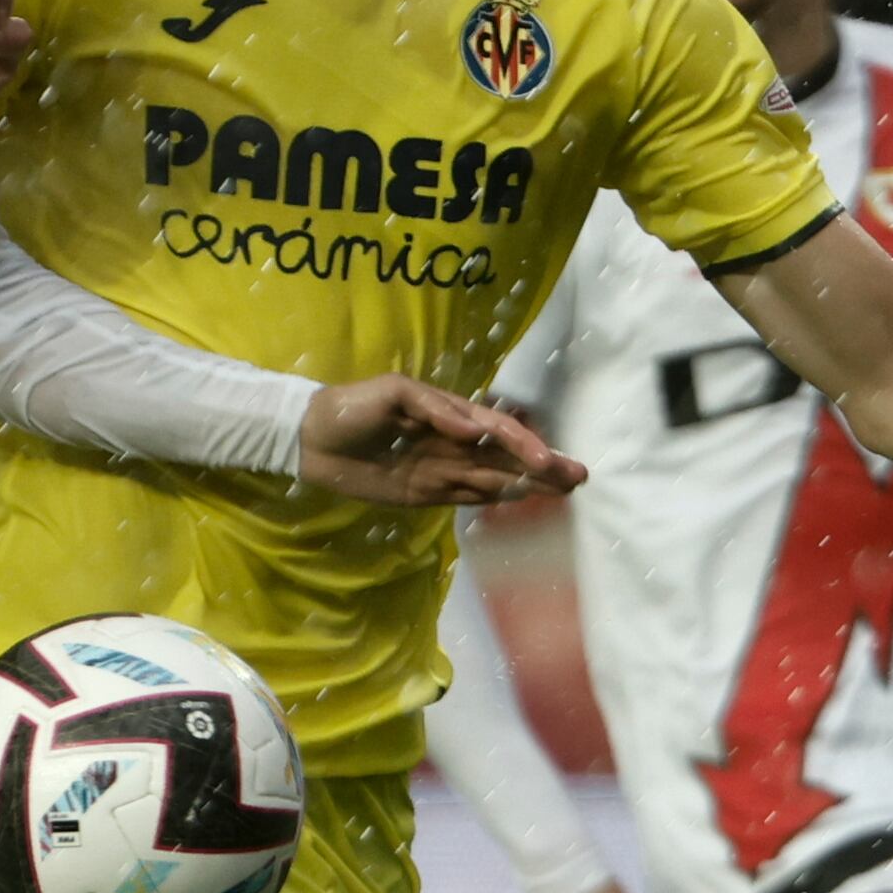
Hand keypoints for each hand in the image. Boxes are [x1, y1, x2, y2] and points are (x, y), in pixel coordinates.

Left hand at [297, 377, 586, 506]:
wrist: (312, 439)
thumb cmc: (351, 407)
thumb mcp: (391, 393)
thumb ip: (434, 410)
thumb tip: (472, 430)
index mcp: (449, 412)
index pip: (496, 430)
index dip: (522, 445)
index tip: (545, 462)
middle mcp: (453, 442)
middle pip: (505, 456)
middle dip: (542, 465)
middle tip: (580, 476)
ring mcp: (442, 468)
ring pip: (494, 478)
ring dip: (528, 485)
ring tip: (565, 490)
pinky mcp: (426, 493)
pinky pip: (468, 496)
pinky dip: (496, 499)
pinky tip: (523, 499)